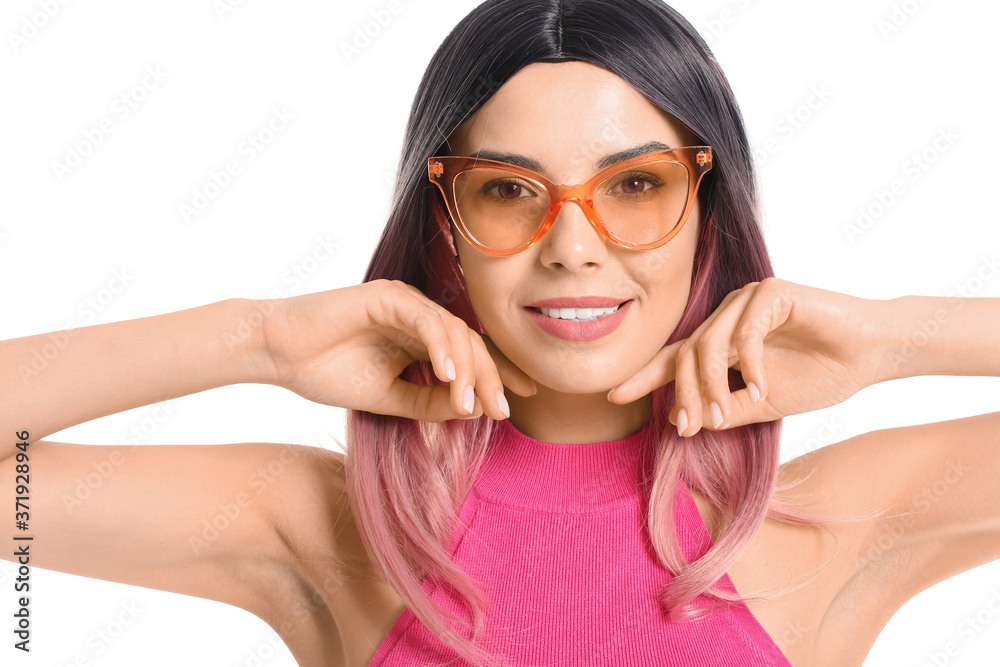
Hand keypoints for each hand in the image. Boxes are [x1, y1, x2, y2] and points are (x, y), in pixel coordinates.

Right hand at [257, 279, 536, 421]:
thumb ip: (428, 403)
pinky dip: (442, 347)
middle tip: (504, 409)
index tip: (520, 400)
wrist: (279, 355)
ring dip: (468, 369)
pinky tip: (449, 376)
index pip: (469, 355)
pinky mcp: (388, 295)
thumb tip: (475, 410)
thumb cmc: (327, 372)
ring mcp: (405, 303)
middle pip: (470, 343)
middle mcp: (419, 317)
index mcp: (420, 339)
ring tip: (471, 403)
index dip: (497, 375)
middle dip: (491, 377)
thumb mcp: (389, 399)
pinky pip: (427, 320)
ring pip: (454, 331)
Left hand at [606, 277, 890, 435]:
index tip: (612, 395)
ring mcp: (746, 301)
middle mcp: (727, 318)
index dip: (644, 376)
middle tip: (688, 427)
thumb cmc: (818, 375)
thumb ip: (725, 409)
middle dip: (682, 394)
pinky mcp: (771, 292)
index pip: (675, 358)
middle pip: (685, 354)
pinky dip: (750, 365)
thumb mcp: (762, 403)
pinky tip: (762, 389)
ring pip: (708, 342)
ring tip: (725, 415)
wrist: (869, 356)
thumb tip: (682, 422)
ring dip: (711, 384)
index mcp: (722, 342)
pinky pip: (745, 332)